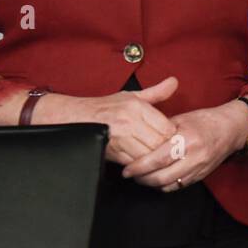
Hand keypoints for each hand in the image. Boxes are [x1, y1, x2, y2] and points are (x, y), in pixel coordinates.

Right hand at [37, 77, 177, 165]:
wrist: (73, 117)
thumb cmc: (104, 107)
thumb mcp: (130, 96)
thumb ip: (155, 92)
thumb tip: (174, 82)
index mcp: (137, 106)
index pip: (168, 127)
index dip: (174, 136)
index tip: (174, 139)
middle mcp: (129, 121)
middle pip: (160, 143)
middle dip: (166, 150)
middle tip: (169, 152)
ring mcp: (120, 137)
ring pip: (148, 155)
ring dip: (153, 160)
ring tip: (156, 159)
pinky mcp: (111, 152)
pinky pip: (133, 163)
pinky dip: (139, 166)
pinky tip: (142, 163)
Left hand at [122, 101, 247, 190]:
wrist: (231, 129)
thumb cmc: (204, 120)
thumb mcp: (181, 119)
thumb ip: (161, 132)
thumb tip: (140, 140)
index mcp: (186, 139)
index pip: (158, 158)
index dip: (140, 166)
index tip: (127, 169)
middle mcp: (194, 156)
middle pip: (162, 176)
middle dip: (142, 178)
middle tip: (130, 174)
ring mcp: (199, 168)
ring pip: (169, 185)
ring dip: (152, 183)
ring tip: (141, 177)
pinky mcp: (201, 176)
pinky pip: (178, 186)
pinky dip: (164, 185)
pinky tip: (157, 179)